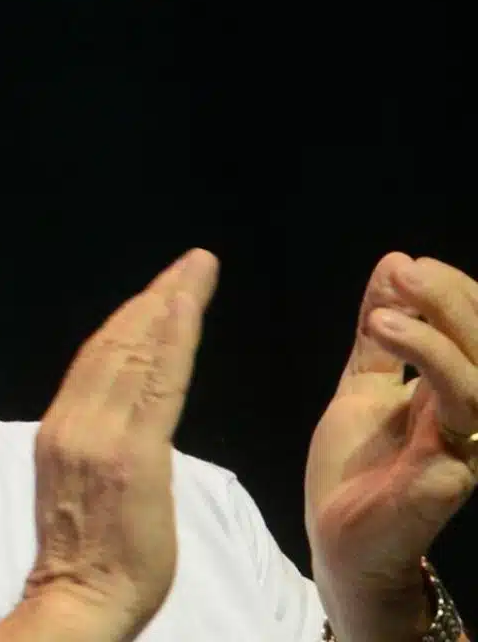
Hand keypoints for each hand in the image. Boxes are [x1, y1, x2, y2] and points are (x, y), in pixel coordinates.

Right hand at [22, 248, 218, 639]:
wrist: (81, 601)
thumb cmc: (90, 557)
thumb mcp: (83, 485)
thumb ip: (100, 442)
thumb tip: (123, 414)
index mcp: (61, 429)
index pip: (97, 359)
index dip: (130, 319)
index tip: (158, 290)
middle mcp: (74, 421)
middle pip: (115, 344)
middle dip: (155, 298)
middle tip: (190, 264)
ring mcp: (99, 434)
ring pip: (134, 353)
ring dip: (167, 305)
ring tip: (195, 272)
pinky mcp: (131, 452)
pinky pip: (155, 383)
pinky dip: (171, 338)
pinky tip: (186, 308)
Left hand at [305, 253, 476, 637]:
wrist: (339, 541)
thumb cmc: (357, 469)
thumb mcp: (363, 385)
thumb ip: (377, 336)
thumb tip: (395, 263)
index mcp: (455, 391)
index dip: (453, 292)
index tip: (407, 266)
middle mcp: (472, 414)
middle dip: (453, 299)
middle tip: (409, 271)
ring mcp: (467, 444)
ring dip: (437, 329)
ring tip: (385, 308)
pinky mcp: (452, 472)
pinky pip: (460, 411)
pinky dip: (429, 363)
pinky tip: (386, 334)